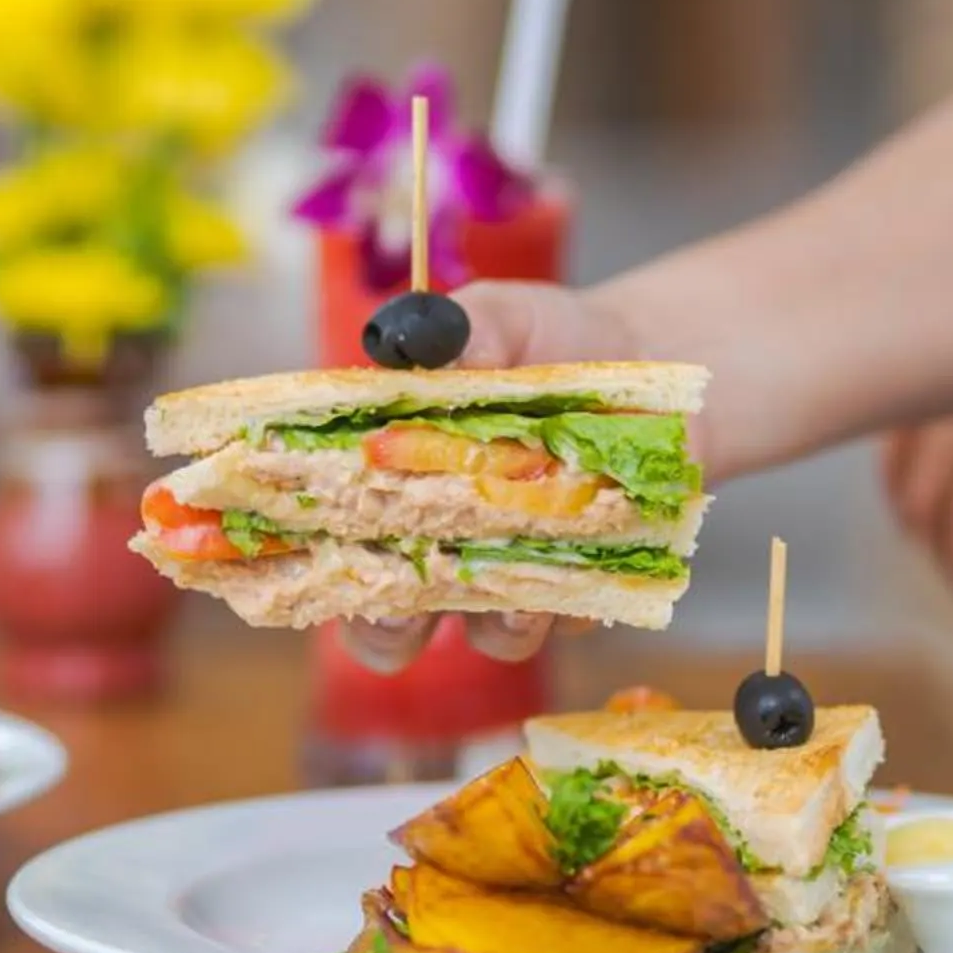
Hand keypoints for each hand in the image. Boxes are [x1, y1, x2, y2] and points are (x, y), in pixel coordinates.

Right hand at [343, 279, 653, 670]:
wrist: (643, 358)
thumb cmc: (545, 339)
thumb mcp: (501, 317)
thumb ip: (468, 330)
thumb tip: (438, 346)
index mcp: (392, 481)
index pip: (329, 538)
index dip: (309, 564)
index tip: (317, 562)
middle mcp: (440, 543)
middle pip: (389, 623)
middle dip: (386, 632)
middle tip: (397, 615)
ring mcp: (509, 573)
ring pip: (486, 636)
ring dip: (496, 627)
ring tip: (519, 601)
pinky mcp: (580, 586)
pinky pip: (569, 620)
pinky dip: (573, 604)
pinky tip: (591, 563)